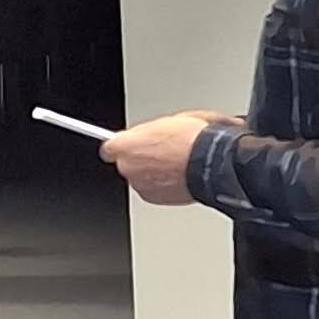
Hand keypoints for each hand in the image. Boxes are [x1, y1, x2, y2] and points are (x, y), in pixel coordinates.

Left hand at [103, 111, 234, 205]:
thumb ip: (147, 131)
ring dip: (152, 173)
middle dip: (141, 159)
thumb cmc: (191, 140)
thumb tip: (150, 133)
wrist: (209, 164)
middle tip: (161, 152)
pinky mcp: (153, 198)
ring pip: (141, 177)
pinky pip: (153, 189)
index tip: (129, 145)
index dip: (122, 146)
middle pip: (127, 163)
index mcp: (125, 145)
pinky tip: (178, 176)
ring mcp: (139, 184)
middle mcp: (127, 167)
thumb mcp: (167, 121)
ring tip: (174, 164)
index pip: (109, 147)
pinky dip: (162, 185)